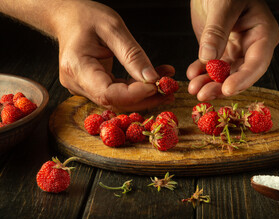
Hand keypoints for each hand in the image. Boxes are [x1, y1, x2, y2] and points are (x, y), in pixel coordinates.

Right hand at [55, 1, 173, 111]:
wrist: (68, 18)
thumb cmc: (85, 17)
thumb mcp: (113, 28)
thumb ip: (132, 55)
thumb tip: (152, 79)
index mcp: (76, 67)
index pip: (108, 93)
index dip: (134, 94)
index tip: (157, 86)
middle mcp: (77, 83)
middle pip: (115, 101)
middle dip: (145, 98)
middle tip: (170, 90)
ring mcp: (83, 88)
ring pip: (119, 100)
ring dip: (144, 95)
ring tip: (167, 84)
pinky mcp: (92, 87)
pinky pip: (117, 93)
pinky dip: (137, 89)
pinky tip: (154, 81)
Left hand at [187, 0, 278, 100]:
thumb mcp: (223, 4)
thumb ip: (216, 31)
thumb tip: (208, 58)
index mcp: (263, 33)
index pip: (257, 62)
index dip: (243, 79)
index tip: (227, 89)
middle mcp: (252, 46)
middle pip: (240, 74)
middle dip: (221, 86)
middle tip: (203, 94)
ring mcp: (236, 50)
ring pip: (225, 75)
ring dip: (209, 83)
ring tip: (194, 88)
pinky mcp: (221, 50)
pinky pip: (212, 68)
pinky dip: (201, 73)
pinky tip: (192, 74)